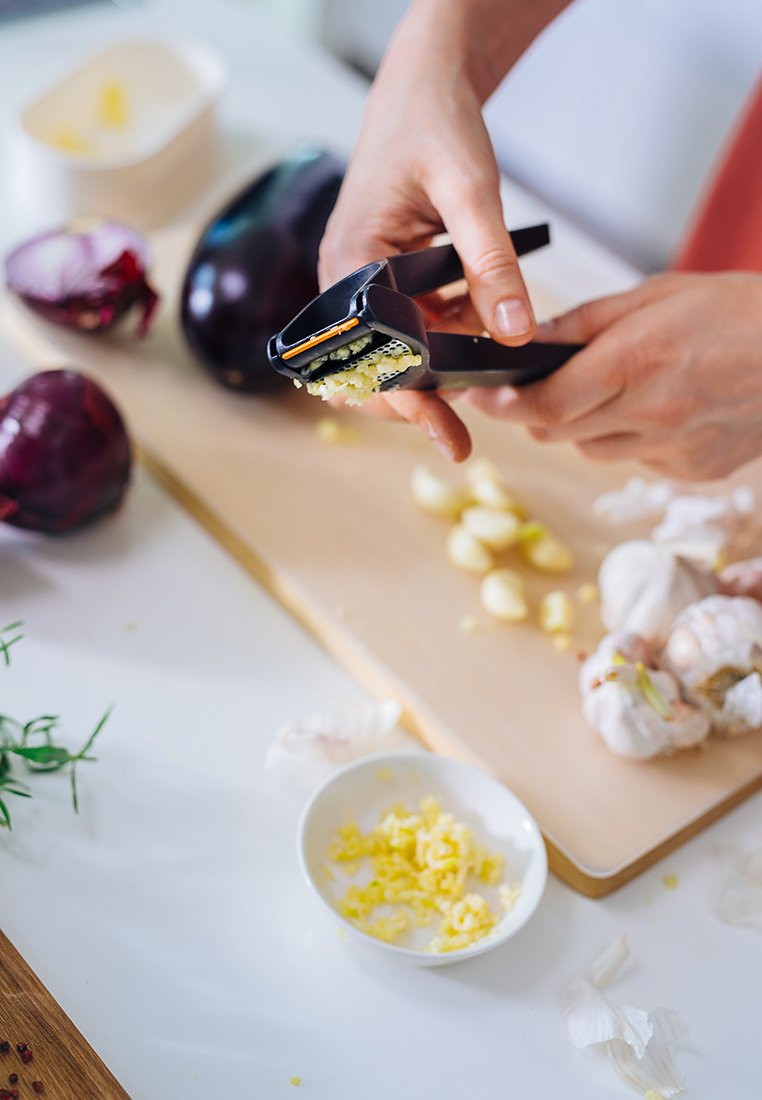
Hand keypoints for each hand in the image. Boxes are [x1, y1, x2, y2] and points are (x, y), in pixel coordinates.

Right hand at [318, 0, 566, 459]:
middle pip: (371, 370)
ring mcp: (365, 288)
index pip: (369, 355)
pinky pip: (413, 331)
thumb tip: (514, 333)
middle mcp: (345, 285)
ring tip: (479, 382)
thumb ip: (492, 262)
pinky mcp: (388, 284)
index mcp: (348, 265)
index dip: (407, 398)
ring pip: (394, 357)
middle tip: (463, 434)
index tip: (447, 433)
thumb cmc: (433, 124)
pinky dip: (445, 343)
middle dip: (417, 400)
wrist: (424, 87)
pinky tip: (476, 339)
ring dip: (434, 374)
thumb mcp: (471, 190)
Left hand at [465, 272, 761, 480]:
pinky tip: (654, 409)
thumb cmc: (736, 311)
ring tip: (610, 389)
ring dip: (581, 426)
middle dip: (535, 412)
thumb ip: (584, 324)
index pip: (544, 404)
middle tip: (533, 387)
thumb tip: (528, 340)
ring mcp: (671, 450)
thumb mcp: (655, 296)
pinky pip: (632, 461)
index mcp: (636, 362)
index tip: (479, 394)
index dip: (503, 404)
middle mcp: (650, 414)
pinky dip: (626, 439)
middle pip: (557, 432)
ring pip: (590, 450)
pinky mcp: (690, 472)